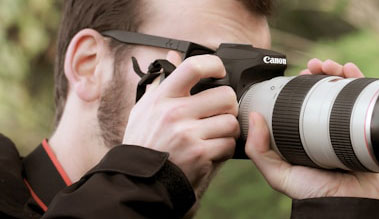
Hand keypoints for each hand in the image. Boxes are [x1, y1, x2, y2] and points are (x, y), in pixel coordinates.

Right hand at [122, 51, 238, 189]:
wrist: (139, 180)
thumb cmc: (144, 143)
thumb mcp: (145, 109)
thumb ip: (162, 81)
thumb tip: (173, 54)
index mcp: (163, 97)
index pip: (193, 67)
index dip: (214, 65)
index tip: (220, 72)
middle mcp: (175, 113)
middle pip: (225, 96)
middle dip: (228, 106)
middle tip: (220, 114)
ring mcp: (188, 134)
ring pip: (231, 122)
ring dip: (228, 130)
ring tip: (214, 135)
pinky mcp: (199, 154)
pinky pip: (229, 144)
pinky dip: (225, 149)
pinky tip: (211, 151)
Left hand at [245, 59, 378, 199]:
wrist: (352, 205)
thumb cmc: (317, 193)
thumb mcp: (280, 175)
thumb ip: (260, 152)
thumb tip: (253, 117)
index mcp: (308, 136)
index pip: (305, 102)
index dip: (302, 84)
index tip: (299, 73)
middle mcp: (329, 129)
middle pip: (327, 92)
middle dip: (321, 73)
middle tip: (315, 66)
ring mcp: (350, 127)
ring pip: (346, 91)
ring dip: (339, 72)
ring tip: (332, 66)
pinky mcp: (368, 128)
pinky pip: (367, 100)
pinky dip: (361, 81)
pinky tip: (351, 72)